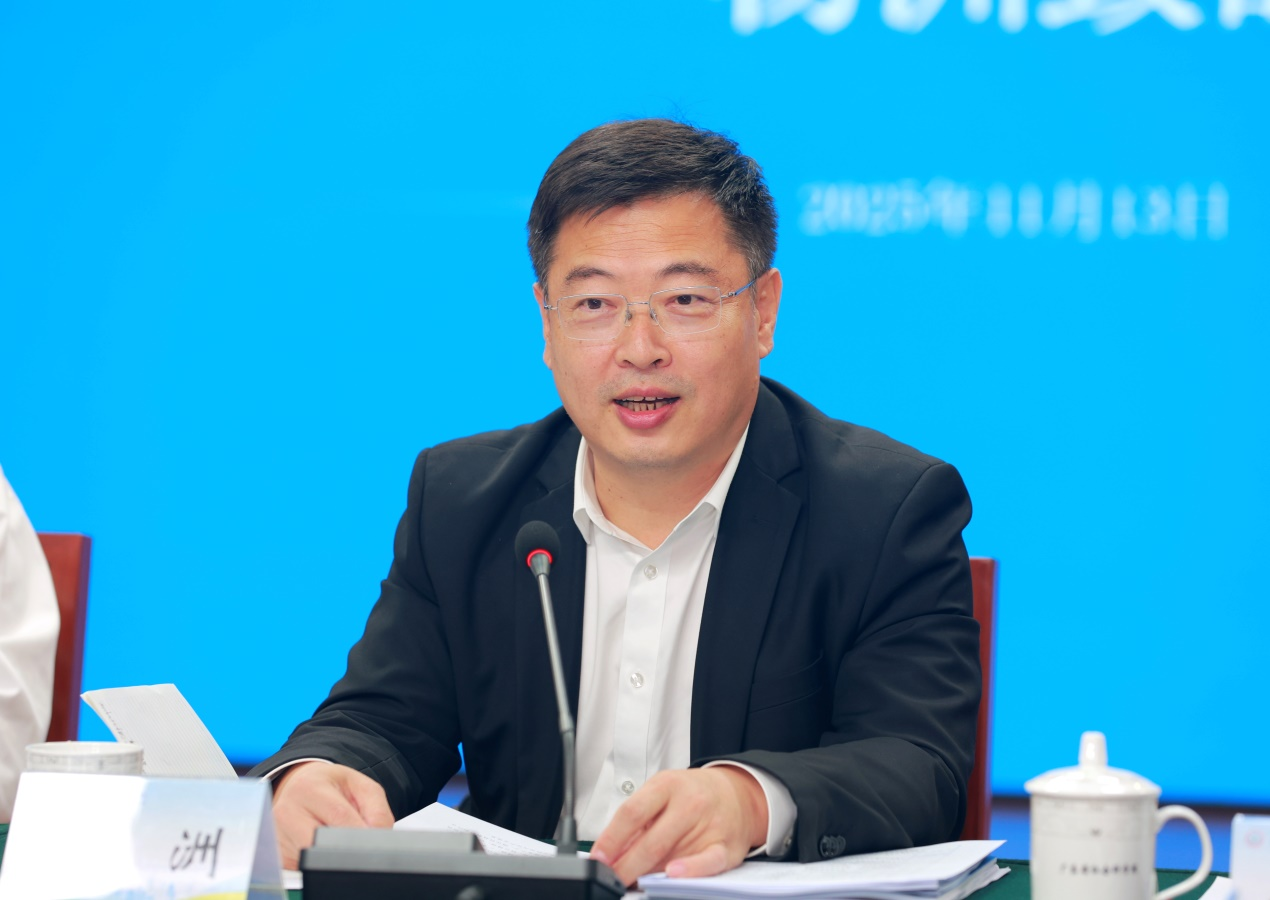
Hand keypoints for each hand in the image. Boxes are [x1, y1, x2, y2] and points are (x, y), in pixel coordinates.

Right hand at [270, 761, 394, 867]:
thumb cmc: (332, 787)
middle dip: (345, 848)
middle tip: (356, 843)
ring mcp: (278, 835)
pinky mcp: (278, 854)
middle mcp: (286, 811)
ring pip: (313, 860)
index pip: (340, 819)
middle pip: (322, 844)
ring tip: (336, 837)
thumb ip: (378, 811)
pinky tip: (320, 844)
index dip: (362, 834)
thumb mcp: (361, 787)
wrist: (302, 786)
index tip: (374, 842)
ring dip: (331, 855)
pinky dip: (318, 861)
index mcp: (309, 788)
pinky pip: (303, 867)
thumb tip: (379, 838)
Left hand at [590, 767, 767, 885]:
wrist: (736, 794)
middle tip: (610, 878)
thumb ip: (639, 819)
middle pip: (651, 840)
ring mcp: (708, 824)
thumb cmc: (692, 795)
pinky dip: (690, 870)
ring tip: (632, 881)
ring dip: (648, 873)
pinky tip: (672, 874)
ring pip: (673, 855)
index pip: (632, 813)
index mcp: (667, 785)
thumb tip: (611, 852)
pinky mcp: (725, 846)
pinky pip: (707, 862)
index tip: (598, 857)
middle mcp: (689, 803)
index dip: (612, 839)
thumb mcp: (662, 792)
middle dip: (626, 865)